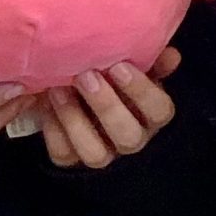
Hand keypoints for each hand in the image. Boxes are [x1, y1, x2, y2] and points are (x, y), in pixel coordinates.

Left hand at [38, 49, 184, 169]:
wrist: (82, 95)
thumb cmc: (115, 79)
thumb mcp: (135, 69)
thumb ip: (153, 62)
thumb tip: (171, 54)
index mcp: (151, 117)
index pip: (160, 112)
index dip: (142, 92)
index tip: (120, 66)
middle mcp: (131, 140)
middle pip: (128, 137)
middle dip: (106, 106)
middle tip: (86, 75)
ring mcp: (102, 154)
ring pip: (95, 154)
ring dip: (75, 120)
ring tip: (59, 88)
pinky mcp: (72, 160)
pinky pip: (63, 155)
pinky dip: (53, 130)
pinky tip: (45, 102)